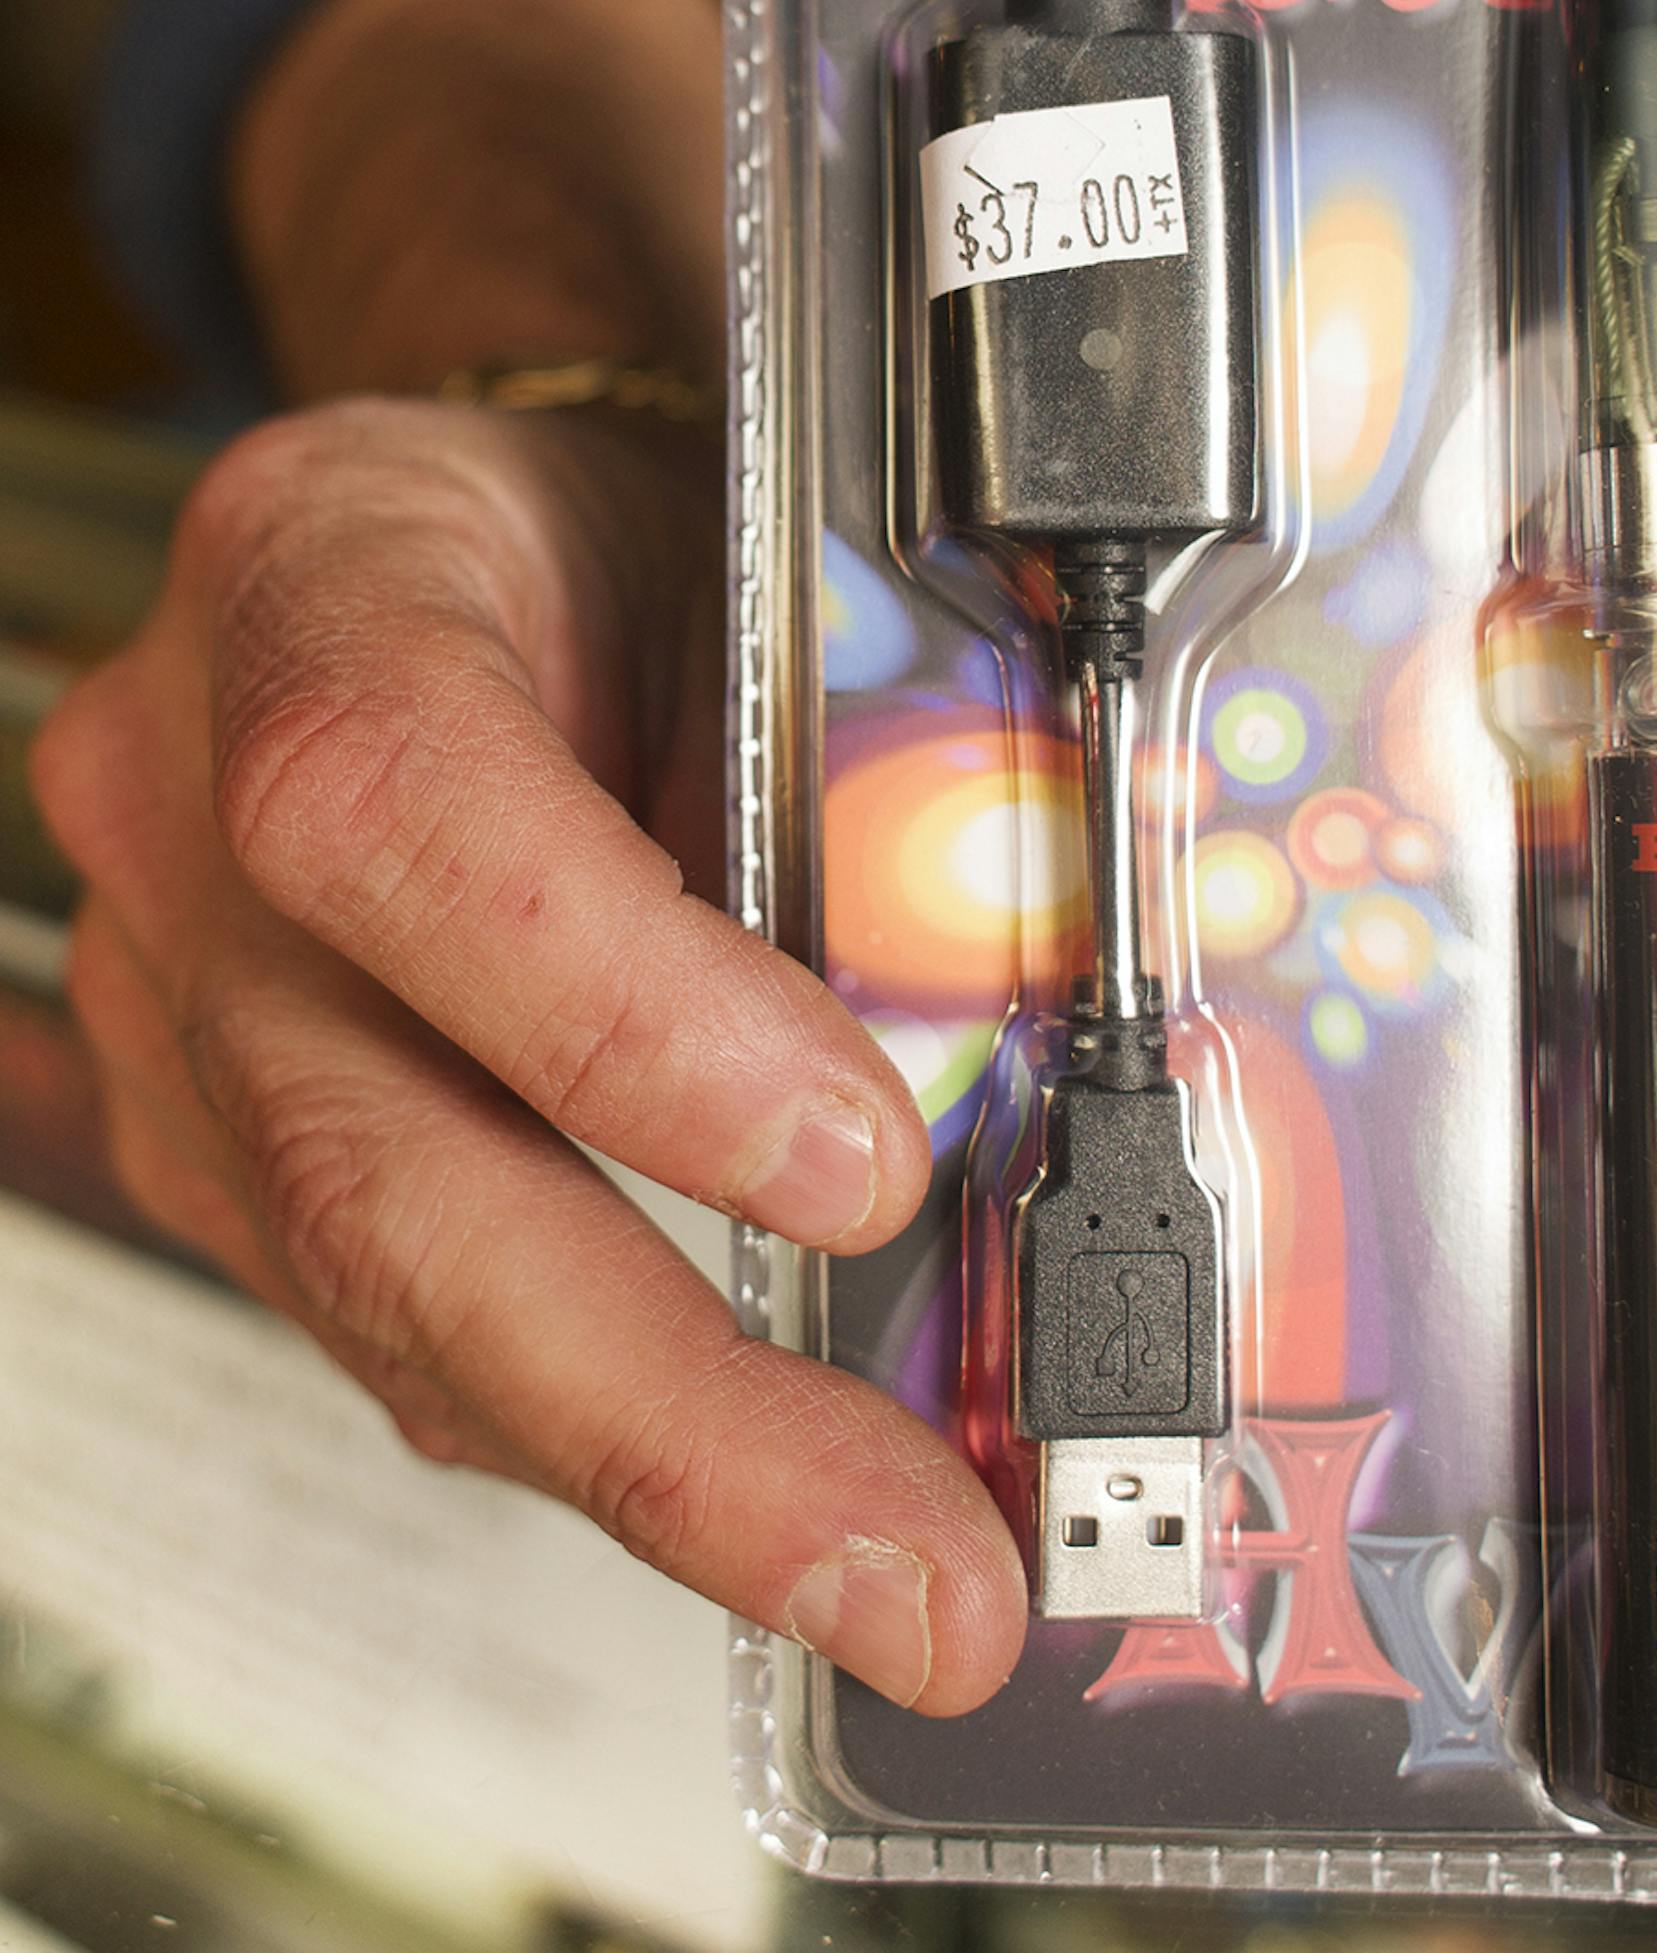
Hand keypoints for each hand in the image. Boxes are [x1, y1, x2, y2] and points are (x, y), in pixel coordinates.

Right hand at [32, 394, 1027, 1711]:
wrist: (491, 537)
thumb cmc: (634, 525)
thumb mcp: (770, 562)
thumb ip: (863, 761)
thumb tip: (1040, 1025)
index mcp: (328, 570)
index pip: (403, 809)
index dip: (625, 1016)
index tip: (863, 1166)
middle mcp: (194, 786)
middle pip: (365, 1145)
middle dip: (665, 1403)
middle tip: (907, 1557)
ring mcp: (179, 982)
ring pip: (375, 1286)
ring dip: (653, 1457)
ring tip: (886, 1568)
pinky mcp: (219, 1124)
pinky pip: (388, 1312)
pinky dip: (587, 1413)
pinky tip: (752, 1480)